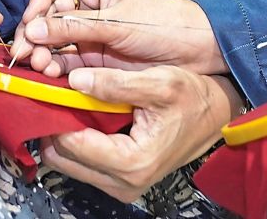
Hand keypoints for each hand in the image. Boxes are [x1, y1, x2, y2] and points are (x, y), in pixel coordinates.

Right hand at [13, 0, 222, 75]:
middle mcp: (89, 2)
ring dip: (41, 52)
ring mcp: (90, 30)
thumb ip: (75, 27)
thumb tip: (32, 29)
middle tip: (26, 53)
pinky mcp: (93, 56)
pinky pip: (64, 59)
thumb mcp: (119, 23)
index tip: (34, 20)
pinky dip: (54, 67)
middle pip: (46, 9)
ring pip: (51, 37)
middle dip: (34, 30)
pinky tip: (51, 76)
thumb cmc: (165, 24)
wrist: (196, 53)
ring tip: (41, 66)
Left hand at [40, 66, 241, 203]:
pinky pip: (85, 164)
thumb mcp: (160, 82)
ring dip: (64, 133)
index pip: (71, 144)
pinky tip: (84, 114)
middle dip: (55, 125)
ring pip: (70, 163)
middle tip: (56, 92)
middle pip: (63, 158)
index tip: (48, 88)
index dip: (56, 114)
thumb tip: (74, 80)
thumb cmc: (195, 98)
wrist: (218, 115)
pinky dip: (79, 140)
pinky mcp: (122, 181)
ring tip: (70, 99)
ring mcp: (122, 186)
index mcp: (130, 162)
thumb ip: (116, 83)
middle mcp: (122, 184)